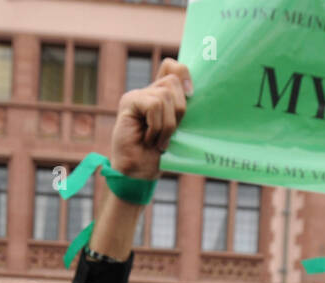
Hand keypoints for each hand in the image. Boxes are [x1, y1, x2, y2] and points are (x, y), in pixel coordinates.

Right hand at [108, 58, 190, 180]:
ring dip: (167, 124)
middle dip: (179, 110)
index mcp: (160, 96)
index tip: (192, 94)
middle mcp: (148, 92)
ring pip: (165, 95)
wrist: (138, 174)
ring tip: (159, 141)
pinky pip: (154, 105)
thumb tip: (195, 92)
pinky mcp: (129, 102)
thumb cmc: (157, 156)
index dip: (184, 73)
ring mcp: (137, 96)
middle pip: (173, 80)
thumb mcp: (177, 130)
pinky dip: (156, 126)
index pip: (172, 66)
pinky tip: (149, 139)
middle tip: (170, 133)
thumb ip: (181, 110)